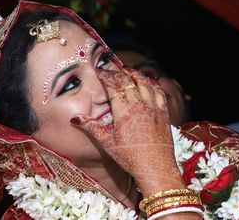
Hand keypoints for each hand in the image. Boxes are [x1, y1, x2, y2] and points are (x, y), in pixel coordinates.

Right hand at [71, 67, 183, 194]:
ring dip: (134, 74)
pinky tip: (148, 81)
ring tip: (126, 69)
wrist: (156, 169)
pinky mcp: (164, 113)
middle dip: (116, 72)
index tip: (98, 70)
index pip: (113, 86)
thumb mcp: (108, 144)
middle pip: (127, 81)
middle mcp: (140, 105)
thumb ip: (92, 128)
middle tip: (108, 69)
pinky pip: (159, 92)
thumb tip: (75, 118)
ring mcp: (154, 108)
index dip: (105, 76)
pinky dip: (152, 83)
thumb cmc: (130, 158)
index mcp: (124, 111)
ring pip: (144, 82)